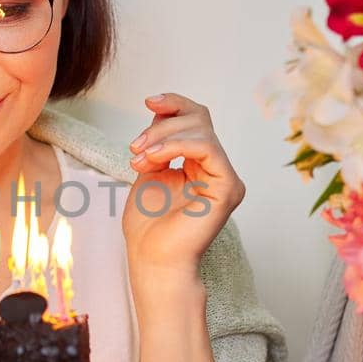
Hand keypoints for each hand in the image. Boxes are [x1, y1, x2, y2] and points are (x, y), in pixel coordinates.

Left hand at [123, 92, 245, 280]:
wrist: (152, 260)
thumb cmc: (148, 226)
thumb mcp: (149, 170)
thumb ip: (158, 142)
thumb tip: (160, 111)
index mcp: (200, 165)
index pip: (196, 120)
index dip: (175, 105)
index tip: (149, 101)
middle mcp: (217, 169)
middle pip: (199, 119)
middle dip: (162, 125)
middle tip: (135, 147)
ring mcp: (225, 179)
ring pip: (201, 131)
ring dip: (163, 138)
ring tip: (139, 157)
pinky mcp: (227, 188)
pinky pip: (207, 148)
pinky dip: (176, 146)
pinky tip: (154, 157)